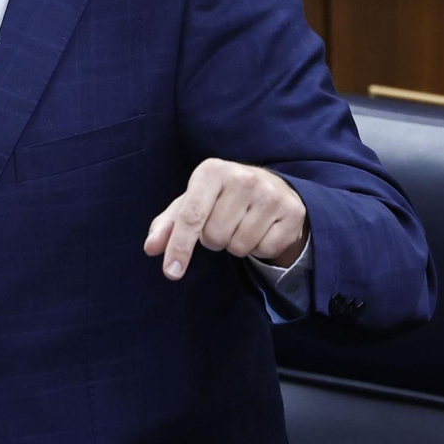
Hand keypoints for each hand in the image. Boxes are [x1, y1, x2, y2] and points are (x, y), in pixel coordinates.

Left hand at [144, 159, 308, 278]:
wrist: (270, 187)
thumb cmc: (220, 198)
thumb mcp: (190, 203)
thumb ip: (167, 225)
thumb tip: (151, 248)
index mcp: (212, 171)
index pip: (191, 217)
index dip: (179, 247)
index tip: (171, 272)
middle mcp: (243, 177)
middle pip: (214, 237)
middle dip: (213, 240)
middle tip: (222, 223)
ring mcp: (271, 194)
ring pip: (239, 246)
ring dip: (235, 244)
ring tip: (241, 224)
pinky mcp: (292, 212)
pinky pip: (265, 250)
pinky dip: (259, 248)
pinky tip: (261, 228)